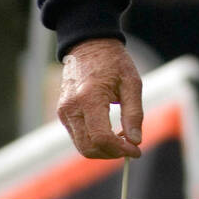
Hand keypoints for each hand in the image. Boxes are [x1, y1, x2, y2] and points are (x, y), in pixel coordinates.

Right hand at [57, 38, 143, 158]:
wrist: (89, 44)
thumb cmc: (113, 61)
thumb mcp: (131, 82)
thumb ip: (134, 113)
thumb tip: (135, 141)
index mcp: (89, 97)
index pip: (101, 137)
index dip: (120, 149)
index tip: (136, 150)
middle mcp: (72, 107)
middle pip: (88, 147)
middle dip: (111, 153)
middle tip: (130, 148)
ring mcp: (64, 111)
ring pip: (81, 146)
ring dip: (103, 150)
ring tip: (122, 139)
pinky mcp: (63, 113)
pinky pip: (77, 136)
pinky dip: (94, 141)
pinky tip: (109, 132)